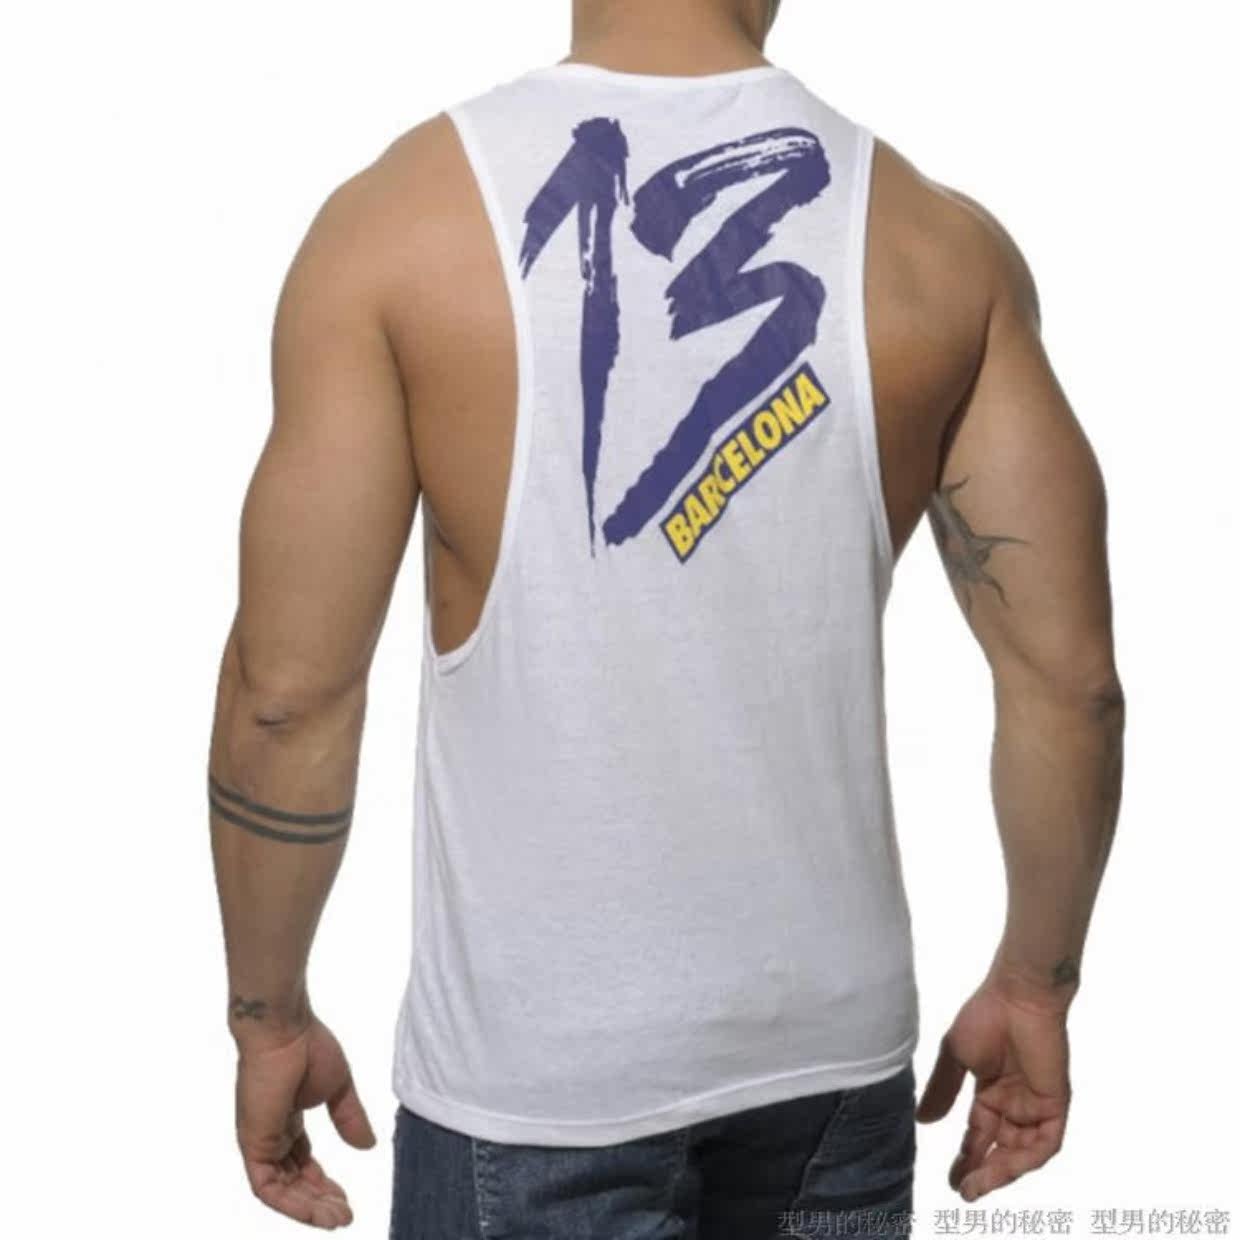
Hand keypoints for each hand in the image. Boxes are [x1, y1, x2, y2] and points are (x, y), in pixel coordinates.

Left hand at [234, 1014, 376, 1228]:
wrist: (284, 1030)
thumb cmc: (308, 1047)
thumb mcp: (339, 1088)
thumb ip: (350, 1118)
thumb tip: (368, 1147)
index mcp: (287, 1119)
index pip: (302, 1162)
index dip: (323, 1183)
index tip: (347, 1199)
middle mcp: (271, 1134)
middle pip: (292, 1180)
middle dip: (319, 1201)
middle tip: (345, 1216)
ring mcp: (260, 1142)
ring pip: (281, 1191)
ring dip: (309, 1208)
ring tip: (337, 1219)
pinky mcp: (253, 1146)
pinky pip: (269, 1189)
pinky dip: (293, 1204)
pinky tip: (318, 1212)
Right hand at [915, 978, 1070, 1201]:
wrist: (1017, 997)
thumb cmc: (985, 1017)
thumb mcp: (955, 1056)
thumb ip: (942, 1090)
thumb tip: (923, 1121)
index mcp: (991, 1092)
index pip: (979, 1134)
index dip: (966, 1158)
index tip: (951, 1180)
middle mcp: (1014, 1105)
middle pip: (1000, 1149)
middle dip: (982, 1173)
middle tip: (964, 1191)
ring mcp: (1036, 1106)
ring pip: (1021, 1152)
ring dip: (1001, 1172)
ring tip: (978, 1185)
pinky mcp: (1055, 1105)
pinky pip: (1044, 1143)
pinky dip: (1026, 1159)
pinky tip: (1004, 1168)